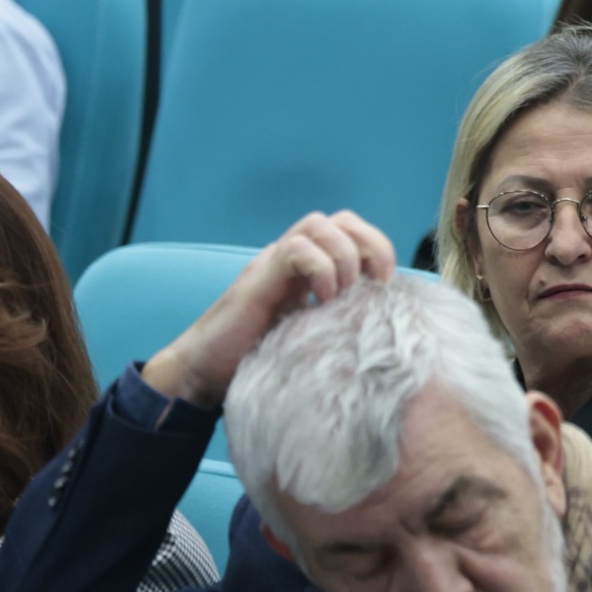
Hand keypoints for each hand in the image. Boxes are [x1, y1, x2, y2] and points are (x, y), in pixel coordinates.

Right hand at [142, 212, 394, 410]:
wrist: (205, 372)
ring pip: (318, 225)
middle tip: (375, 282)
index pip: (351, 229)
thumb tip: (387, 318)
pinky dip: (320, 268)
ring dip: (344, 256)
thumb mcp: (313, 331)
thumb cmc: (261, 357)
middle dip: (369, 244)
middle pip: (341, 220)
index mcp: (309, 266)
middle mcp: (291, 257)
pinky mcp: (258, 278)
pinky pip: (296, 249)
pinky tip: (322, 300)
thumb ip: (341, 315)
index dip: (378, 246)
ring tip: (342, 293)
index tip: (387, 282)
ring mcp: (272, 264)